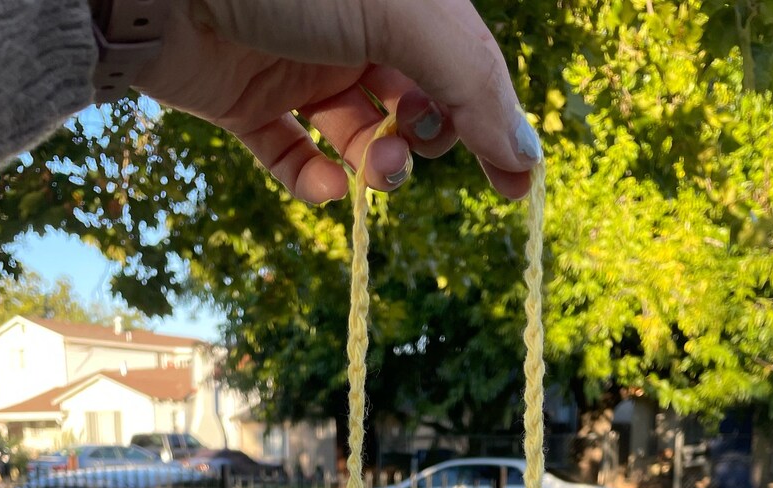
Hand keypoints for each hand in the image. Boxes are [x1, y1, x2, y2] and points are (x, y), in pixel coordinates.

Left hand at [137, 0, 541, 201]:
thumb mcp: (403, 14)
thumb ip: (472, 82)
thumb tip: (528, 159)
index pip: (465, 66)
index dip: (492, 122)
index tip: (516, 185)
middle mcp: (354, 25)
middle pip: (415, 104)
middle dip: (425, 140)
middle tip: (409, 151)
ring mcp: (298, 65)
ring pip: (358, 137)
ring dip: (375, 166)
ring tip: (370, 172)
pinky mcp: (245, 102)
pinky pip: (293, 158)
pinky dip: (312, 182)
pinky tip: (321, 185)